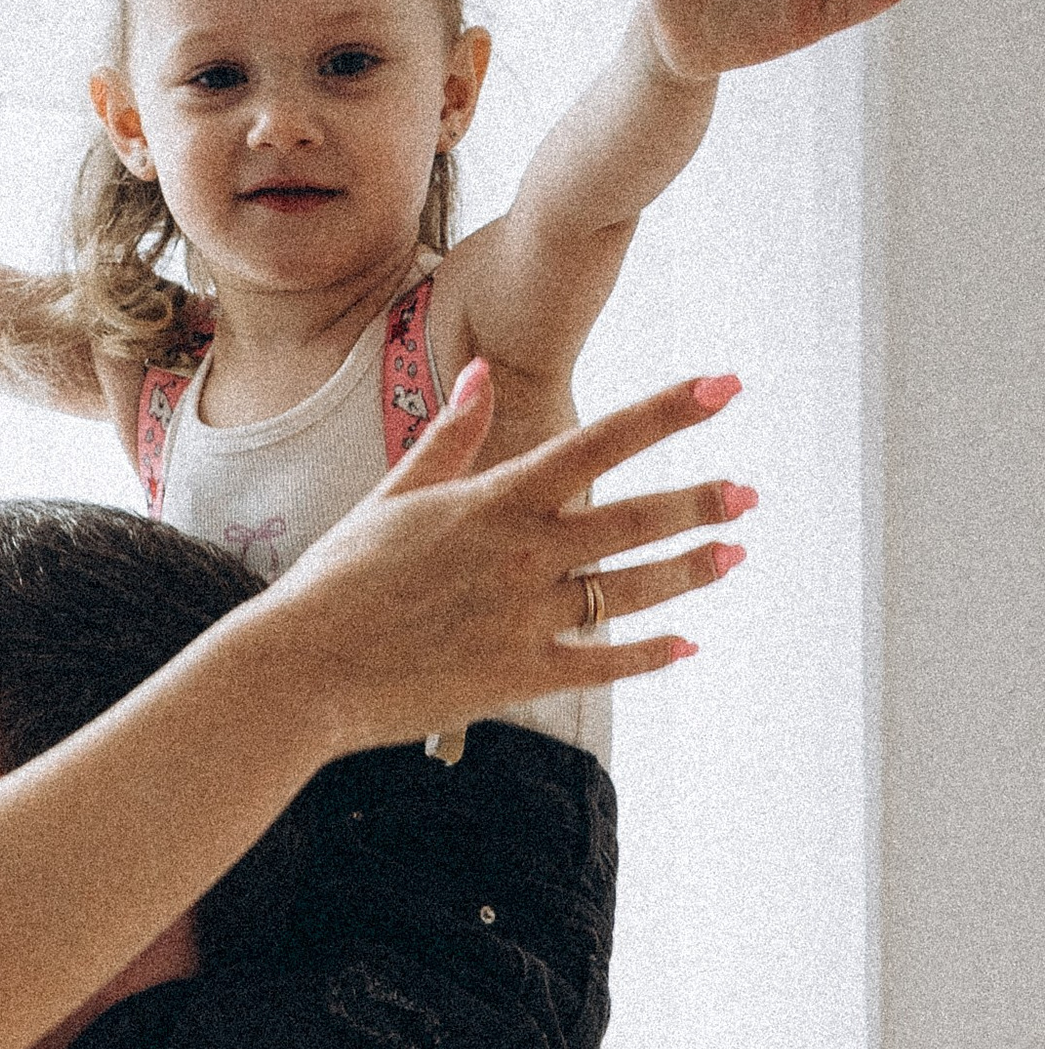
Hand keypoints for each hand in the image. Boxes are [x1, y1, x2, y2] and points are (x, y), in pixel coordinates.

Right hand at [253, 360, 755, 755]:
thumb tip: (478, 373)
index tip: (726, 386)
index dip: (670, 410)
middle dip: (700, 502)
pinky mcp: (518, 675)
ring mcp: (524, 616)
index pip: (602, 440)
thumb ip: (449, 437)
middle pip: (636, 519)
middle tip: (749, 494)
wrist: (300, 669)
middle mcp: (522, 553)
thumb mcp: (392, 497)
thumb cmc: (336, 580)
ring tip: (731, 556)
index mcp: (495, 500)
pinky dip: (648, 656)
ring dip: (689, 572)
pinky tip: (685, 647)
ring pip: (631, 589)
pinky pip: (601, 662)